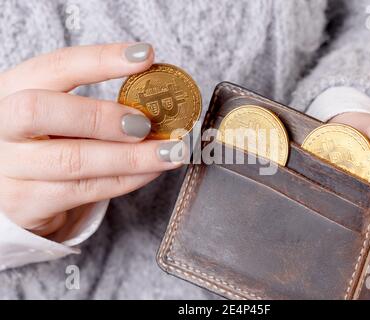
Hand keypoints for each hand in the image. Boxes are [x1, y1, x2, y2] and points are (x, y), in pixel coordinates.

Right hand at [0, 43, 182, 235]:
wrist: (13, 192)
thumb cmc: (47, 144)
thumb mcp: (58, 117)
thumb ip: (92, 108)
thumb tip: (156, 107)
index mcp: (12, 90)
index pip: (54, 66)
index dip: (101, 60)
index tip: (145, 56)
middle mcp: (1, 126)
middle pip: (42, 111)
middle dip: (101, 116)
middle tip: (146, 123)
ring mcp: (9, 168)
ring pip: (73, 161)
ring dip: (132, 157)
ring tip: (170, 152)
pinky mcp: (26, 203)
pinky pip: (85, 191)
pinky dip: (126, 180)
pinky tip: (151, 171)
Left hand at [331, 112, 369, 298]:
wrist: (324, 131)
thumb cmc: (360, 134)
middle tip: (350, 298)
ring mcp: (358, 235)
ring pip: (363, 274)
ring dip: (352, 287)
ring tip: (326, 292)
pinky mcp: (331, 230)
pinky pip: (334, 258)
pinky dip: (329, 270)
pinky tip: (308, 276)